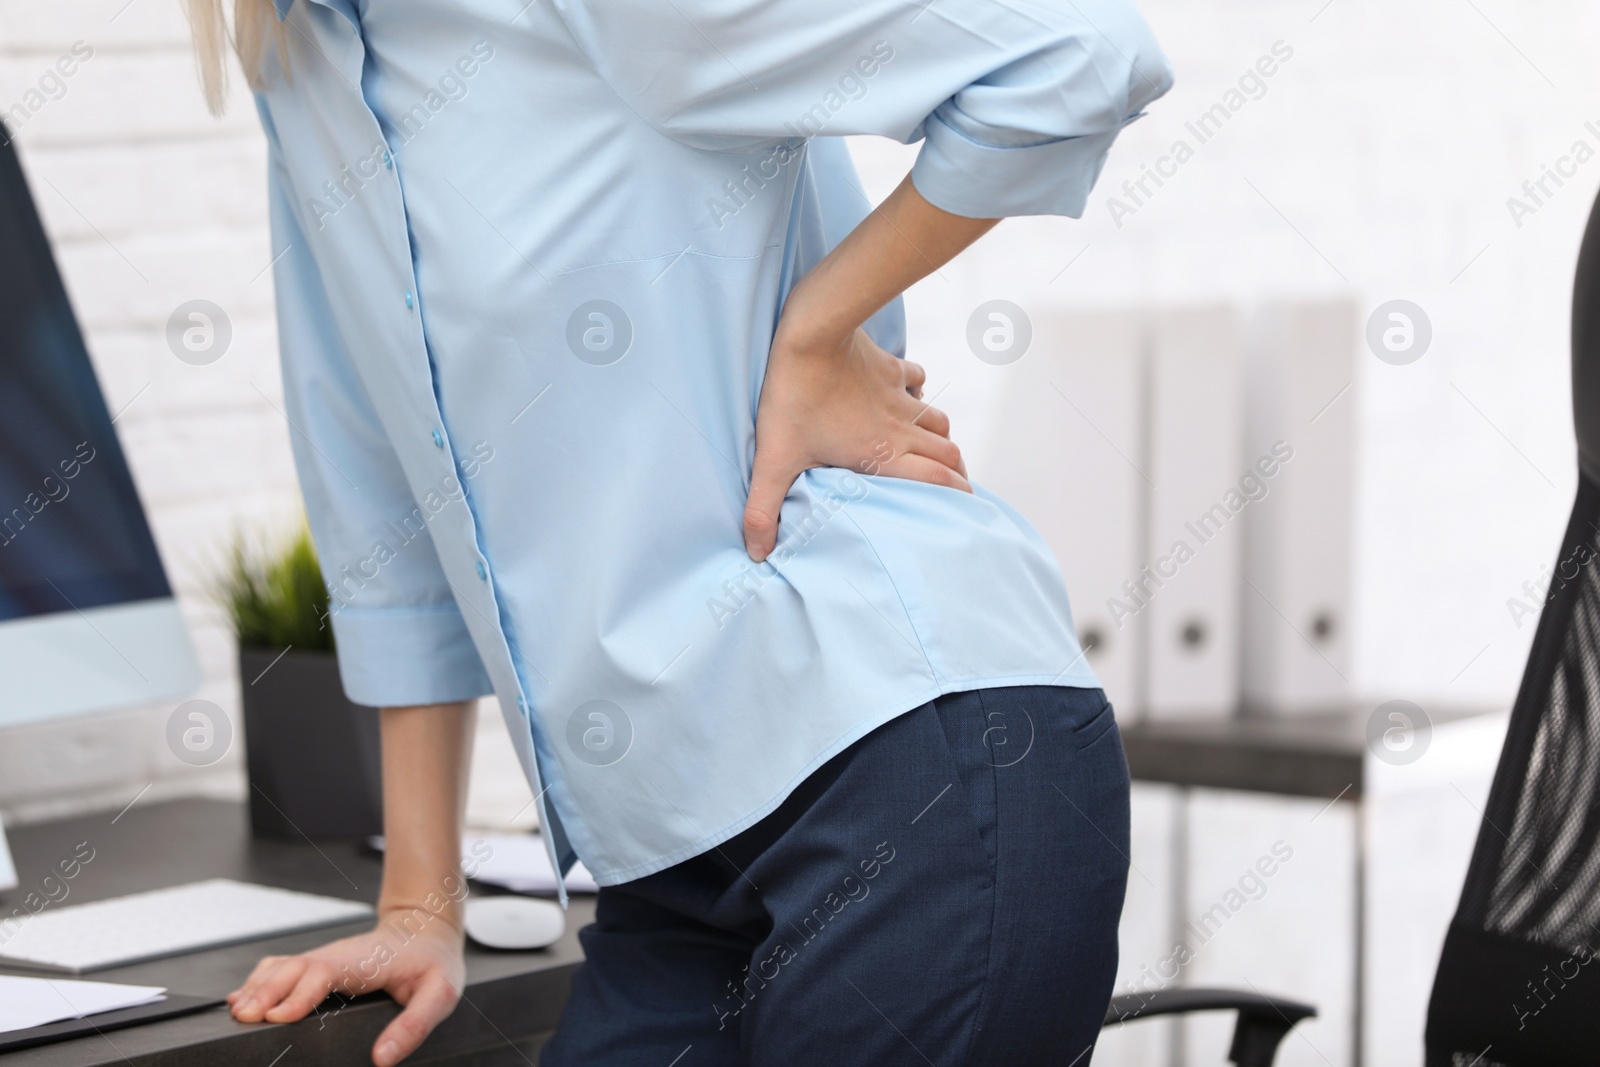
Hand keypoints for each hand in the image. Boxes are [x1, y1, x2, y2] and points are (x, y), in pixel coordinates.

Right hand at [227, 906, 464, 1066]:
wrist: (427, 928)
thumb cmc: (432, 960)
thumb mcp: (440, 993)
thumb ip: (414, 1025)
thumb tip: (382, 1058)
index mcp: (365, 961)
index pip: (324, 972)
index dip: (298, 994)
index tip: (277, 1016)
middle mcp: (338, 955)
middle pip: (292, 968)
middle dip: (265, 992)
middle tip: (242, 1018)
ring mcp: (326, 957)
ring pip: (282, 966)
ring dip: (257, 987)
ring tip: (236, 1013)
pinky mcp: (320, 963)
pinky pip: (282, 968)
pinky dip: (259, 982)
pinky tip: (243, 1000)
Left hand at [743, 323, 969, 561]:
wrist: (812, 332)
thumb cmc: (794, 396)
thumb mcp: (774, 458)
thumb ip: (764, 508)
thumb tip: (756, 552)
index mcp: (881, 454)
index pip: (935, 481)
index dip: (958, 496)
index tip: (968, 509)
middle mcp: (900, 428)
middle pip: (947, 454)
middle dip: (957, 473)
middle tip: (956, 487)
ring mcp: (898, 396)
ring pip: (938, 420)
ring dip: (942, 438)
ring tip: (939, 452)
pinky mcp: (889, 367)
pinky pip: (917, 381)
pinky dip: (920, 393)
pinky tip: (909, 397)